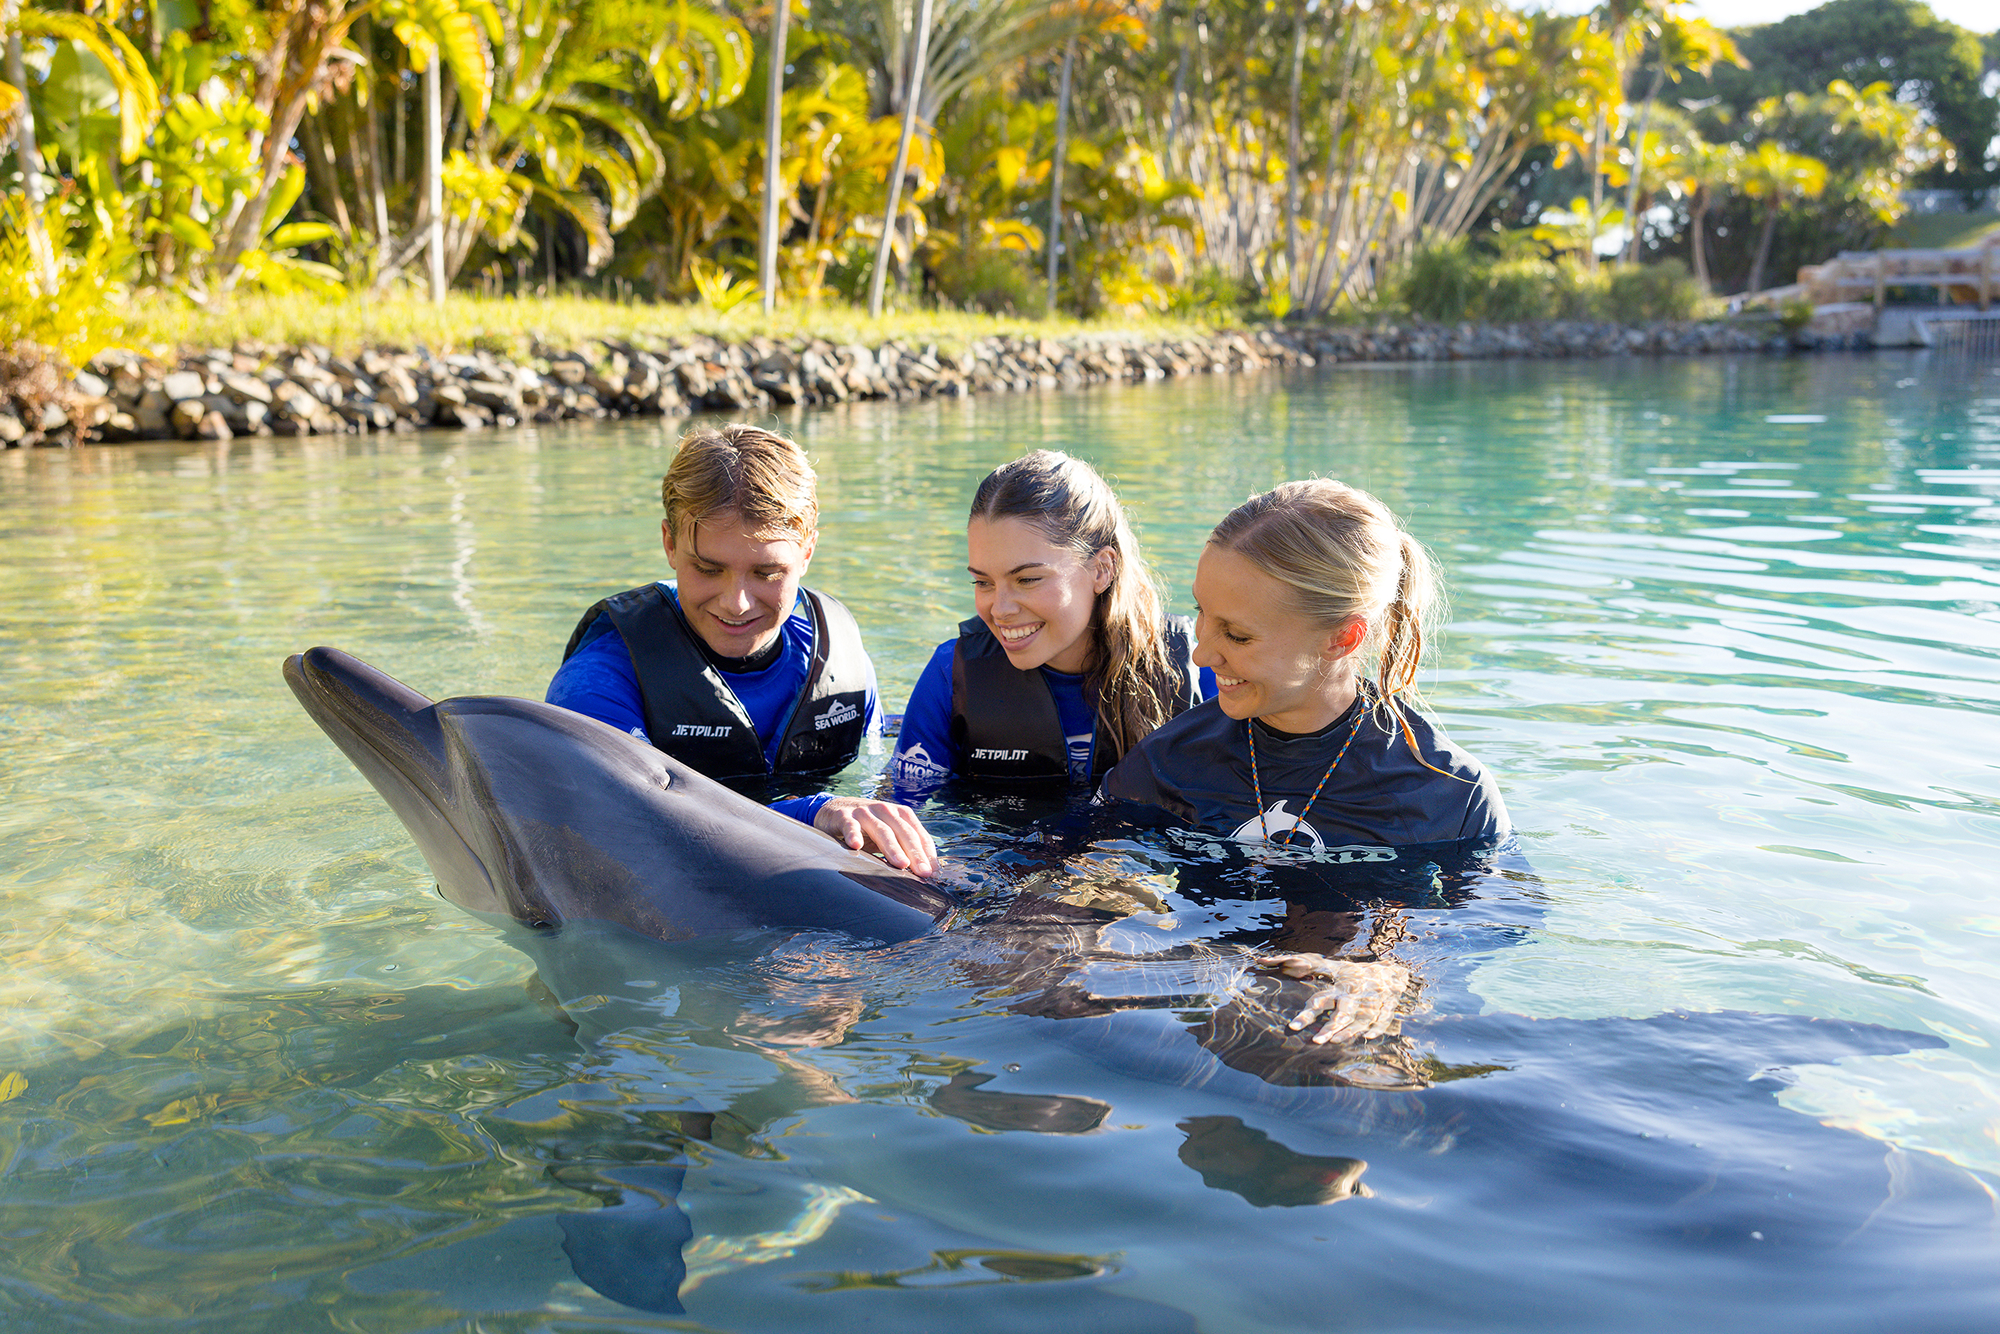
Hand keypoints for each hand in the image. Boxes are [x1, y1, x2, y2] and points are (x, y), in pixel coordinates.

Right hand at [814, 796, 937, 876]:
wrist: (835, 810)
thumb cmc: (868, 828)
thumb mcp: (889, 834)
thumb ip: (905, 848)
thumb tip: (927, 873)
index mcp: (900, 814)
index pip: (919, 834)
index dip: (927, 853)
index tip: (933, 872)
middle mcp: (885, 810)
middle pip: (904, 832)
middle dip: (915, 853)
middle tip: (923, 872)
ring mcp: (865, 812)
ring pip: (882, 830)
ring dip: (892, 848)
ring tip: (901, 864)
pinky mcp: (844, 816)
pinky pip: (850, 826)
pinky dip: (853, 834)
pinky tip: (856, 845)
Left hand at [1262, 954, 1410, 1044]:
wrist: (1389, 971)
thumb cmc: (1352, 972)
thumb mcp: (1330, 967)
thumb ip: (1302, 965)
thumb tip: (1267, 962)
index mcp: (1339, 985)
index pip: (1321, 1000)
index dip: (1307, 1014)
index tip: (1293, 1027)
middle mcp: (1355, 993)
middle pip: (1343, 1012)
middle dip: (1330, 1027)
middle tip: (1315, 1041)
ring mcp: (1373, 999)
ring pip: (1361, 1018)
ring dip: (1349, 1031)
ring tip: (1334, 1043)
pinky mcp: (1388, 1005)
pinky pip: (1383, 1017)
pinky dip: (1376, 1027)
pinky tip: (1367, 1038)